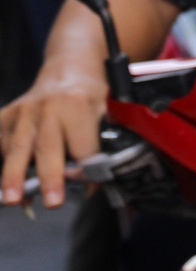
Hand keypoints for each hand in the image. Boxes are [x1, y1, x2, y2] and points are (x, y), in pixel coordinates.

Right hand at [1, 55, 107, 208]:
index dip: (88, 169)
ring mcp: (23, 111)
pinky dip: (2, 162)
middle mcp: (48, 107)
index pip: (84, 144)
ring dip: (14, 176)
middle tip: (53, 202)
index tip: (91, 187)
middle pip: (48, 146)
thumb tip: (103, 177)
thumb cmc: (90, 94)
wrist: (68, 68)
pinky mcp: (5, 115)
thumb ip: (106, 139)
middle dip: (50, 176)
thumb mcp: (109, 108)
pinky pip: (1, 141)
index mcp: (78, 104)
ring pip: (17, 148)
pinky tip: (5, 187)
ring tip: (13, 200)